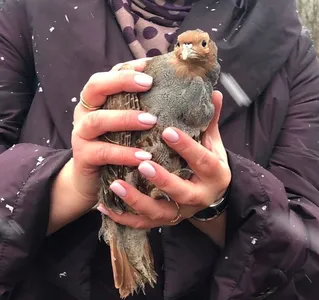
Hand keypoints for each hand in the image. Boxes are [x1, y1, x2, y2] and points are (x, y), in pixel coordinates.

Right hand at [48, 58, 156, 233]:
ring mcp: (80, 135)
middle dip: (121, 82)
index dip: (125, 69)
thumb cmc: (114, 147)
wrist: (91, 181)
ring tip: (151, 120)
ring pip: (97, 121)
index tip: (148, 65)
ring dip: (125, 118)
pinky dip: (124, 153)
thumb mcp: (124, 125)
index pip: (106, 76)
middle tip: (148, 84)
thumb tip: (170, 90)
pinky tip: (144, 156)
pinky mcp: (83, 157)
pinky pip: (103, 152)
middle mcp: (84, 113)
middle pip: (95, 88)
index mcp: (94, 101)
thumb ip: (138, 108)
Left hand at [96, 91, 230, 233]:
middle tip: (142, 163)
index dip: (187, 147)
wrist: (210, 193)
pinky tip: (104, 206)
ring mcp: (179, 212)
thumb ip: (209, 120)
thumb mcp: (212, 143)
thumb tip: (212, 91)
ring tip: (115, 184)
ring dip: (136, 200)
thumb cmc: (208, 162)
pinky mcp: (163, 220)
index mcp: (215, 175)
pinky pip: (142, 223)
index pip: (203, 161)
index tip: (167, 131)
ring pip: (158, 212)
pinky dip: (123, 217)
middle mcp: (199, 197)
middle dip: (162, 179)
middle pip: (182, 192)